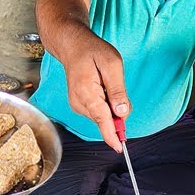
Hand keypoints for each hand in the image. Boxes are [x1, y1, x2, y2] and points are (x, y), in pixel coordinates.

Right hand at [63, 34, 129, 151]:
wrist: (72, 46)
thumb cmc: (92, 51)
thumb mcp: (112, 65)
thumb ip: (118, 90)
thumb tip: (122, 113)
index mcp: (87, 93)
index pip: (102, 120)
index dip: (112, 135)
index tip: (120, 148)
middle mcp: (79, 102)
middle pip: (105, 119)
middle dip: (117, 112)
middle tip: (115, 85)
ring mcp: (77, 104)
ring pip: (102, 116)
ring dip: (110, 106)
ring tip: (105, 82)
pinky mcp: (79, 104)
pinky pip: (98, 112)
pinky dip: (105, 105)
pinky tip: (101, 88)